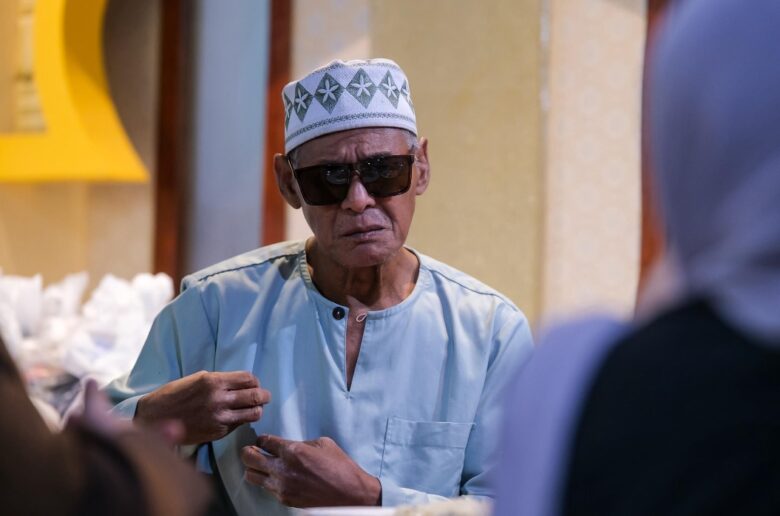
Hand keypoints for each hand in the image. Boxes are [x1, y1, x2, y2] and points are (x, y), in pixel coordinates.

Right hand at [135, 371, 270, 444]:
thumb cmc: (176, 394)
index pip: (248, 379)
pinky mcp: (217, 432)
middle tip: (264, 396)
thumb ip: (221, 381)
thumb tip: (243, 384)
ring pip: (253, 414)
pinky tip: (236, 417)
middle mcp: (218, 399)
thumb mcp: (197, 379)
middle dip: (264, 396)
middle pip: (256, 396)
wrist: (155, 417)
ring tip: (254, 408)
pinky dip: (242, 420)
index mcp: (213, 381)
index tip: (254, 384)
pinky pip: (239, 425)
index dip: (255, 381)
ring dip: (257, 410)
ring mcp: (219, 418)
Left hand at [241, 435, 381, 507]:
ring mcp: (282, 486)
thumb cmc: (340, 466)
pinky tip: (275, 477)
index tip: (263, 441)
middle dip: (248, 452)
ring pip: (251, 476)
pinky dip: (267, 481)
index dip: (261, 439)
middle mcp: (283, 469)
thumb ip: (300, 443)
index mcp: (293, 450)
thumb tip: (288, 446)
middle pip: (249, 458)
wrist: (350, 494)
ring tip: (260, 465)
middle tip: (251, 450)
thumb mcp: (322, 443)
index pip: (264, 441)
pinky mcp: (284, 499)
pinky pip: (266, 488)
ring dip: (253, 468)